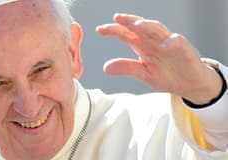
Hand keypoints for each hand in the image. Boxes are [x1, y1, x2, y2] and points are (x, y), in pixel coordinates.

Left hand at [96, 13, 221, 103]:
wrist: (190, 85)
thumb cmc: (168, 76)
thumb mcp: (144, 74)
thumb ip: (127, 68)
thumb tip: (105, 68)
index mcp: (143, 46)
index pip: (126, 35)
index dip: (114, 30)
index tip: (99, 29)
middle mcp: (155, 41)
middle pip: (140, 27)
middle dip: (128, 21)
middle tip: (117, 18)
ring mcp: (169, 43)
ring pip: (158, 30)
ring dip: (147, 26)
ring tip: (135, 25)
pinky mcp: (184, 49)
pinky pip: (178, 42)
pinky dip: (172, 42)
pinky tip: (164, 45)